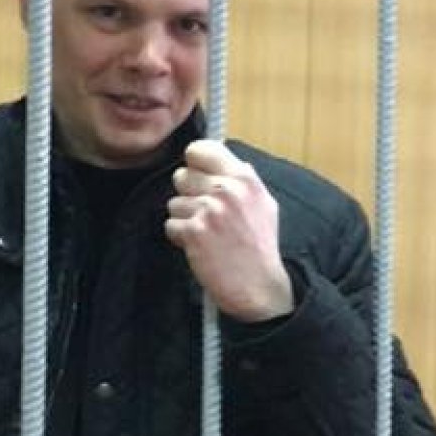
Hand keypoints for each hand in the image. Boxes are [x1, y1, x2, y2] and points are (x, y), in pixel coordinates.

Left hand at [166, 141, 293, 323]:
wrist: (259, 286)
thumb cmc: (260, 248)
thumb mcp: (264, 205)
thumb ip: (243, 180)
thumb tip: (222, 159)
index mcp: (245, 178)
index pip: (202, 149)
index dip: (195, 163)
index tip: (197, 175)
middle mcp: (227, 190)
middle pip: (182, 176)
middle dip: (189, 195)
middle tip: (205, 214)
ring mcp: (209, 210)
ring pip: (174, 203)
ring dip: (185, 220)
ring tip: (206, 234)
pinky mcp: (194, 232)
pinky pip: (171, 225)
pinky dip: (181, 238)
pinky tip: (200, 247)